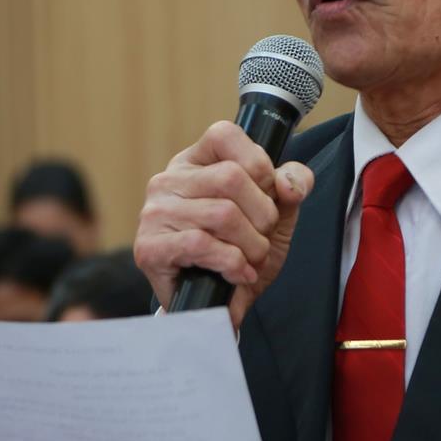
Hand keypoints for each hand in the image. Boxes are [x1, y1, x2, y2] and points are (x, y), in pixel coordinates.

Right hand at [135, 121, 314, 330]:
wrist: (219, 305)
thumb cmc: (241, 252)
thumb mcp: (276, 214)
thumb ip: (291, 186)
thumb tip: (288, 183)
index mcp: (195, 162)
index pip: (224, 135)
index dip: (259, 166)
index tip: (267, 196)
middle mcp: (168, 180)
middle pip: (230, 177)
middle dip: (262, 215)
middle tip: (262, 239)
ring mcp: (155, 212)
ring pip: (221, 214)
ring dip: (250, 245)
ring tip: (251, 260)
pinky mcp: (149, 247)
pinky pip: (200, 243)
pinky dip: (230, 262)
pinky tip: (237, 273)